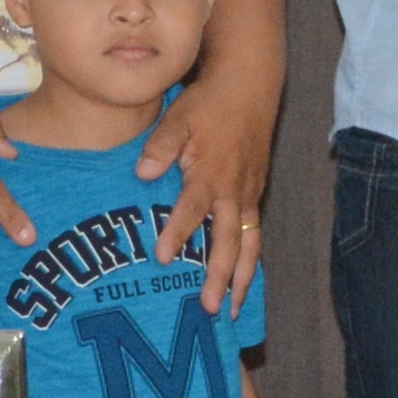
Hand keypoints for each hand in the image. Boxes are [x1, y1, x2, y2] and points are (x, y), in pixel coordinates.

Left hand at [136, 65, 274, 316]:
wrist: (249, 88)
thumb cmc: (208, 104)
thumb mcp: (178, 118)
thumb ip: (160, 147)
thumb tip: (142, 174)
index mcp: (211, 174)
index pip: (192, 210)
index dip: (178, 234)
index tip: (164, 259)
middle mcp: (234, 191)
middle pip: (228, 242)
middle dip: (219, 277)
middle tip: (208, 307)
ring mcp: (249, 195)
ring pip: (249, 246)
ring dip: (242, 279)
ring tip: (232, 309)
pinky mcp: (255, 194)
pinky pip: (255, 236)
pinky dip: (250, 261)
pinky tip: (242, 281)